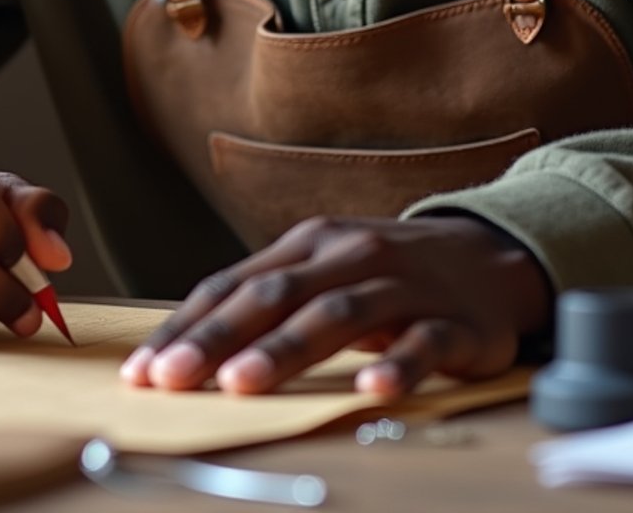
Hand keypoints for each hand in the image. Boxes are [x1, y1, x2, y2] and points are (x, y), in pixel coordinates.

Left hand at [120, 214, 551, 396]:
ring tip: (242, 384)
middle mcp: (347, 256)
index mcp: (307, 244)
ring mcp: (401, 287)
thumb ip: (267, 300)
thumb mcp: (323, 270)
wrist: (490, 255)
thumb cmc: (386, 272)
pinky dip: (397, 364)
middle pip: (274, 296)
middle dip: (217, 339)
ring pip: (337, 315)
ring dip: (285, 350)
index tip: (142, 370)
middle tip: (172, 379)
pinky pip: (423, 344)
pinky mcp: (453, 322)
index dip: (186, 326)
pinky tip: (370, 388)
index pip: (233, 286)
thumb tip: (187, 345)